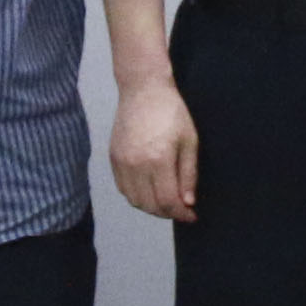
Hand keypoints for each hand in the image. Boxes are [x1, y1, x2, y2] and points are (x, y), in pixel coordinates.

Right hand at [109, 74, 200, 223]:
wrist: (143, 89)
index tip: (191, 216)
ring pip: (134, 200)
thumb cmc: (171, 111)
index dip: (181, 214)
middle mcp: (136, 164)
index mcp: (158, 159)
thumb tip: (188, 202)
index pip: (168, 201)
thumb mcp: (189, 141)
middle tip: (181, 210)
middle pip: (150, 205)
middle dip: (168, 213)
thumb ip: (189, 174)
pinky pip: (123, 188)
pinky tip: (149, 191)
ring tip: (166, 202)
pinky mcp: (113, 158)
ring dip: (151, 207)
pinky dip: (136, 196)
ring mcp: (121, 162)